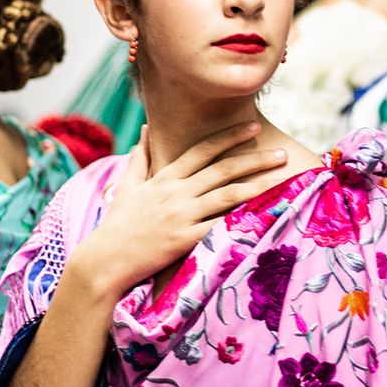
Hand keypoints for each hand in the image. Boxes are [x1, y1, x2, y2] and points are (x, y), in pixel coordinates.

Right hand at [66, 123, 287, 302]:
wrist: (105, 260)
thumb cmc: (118, 224)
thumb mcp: (128, 186)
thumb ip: (140, 157)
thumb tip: (146, 130)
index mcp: (165, 177)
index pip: (203, 150)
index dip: (229, 137)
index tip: (252, 127)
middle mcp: (176, 193)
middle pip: (222, 170)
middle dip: (254, 158)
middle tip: (281, 152)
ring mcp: (181, 216)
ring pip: (227, 195)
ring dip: (257, 184)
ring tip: (281, 177)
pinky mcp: (184, 240)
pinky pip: (219, 226)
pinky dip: (241, 219)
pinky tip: (264, 214)